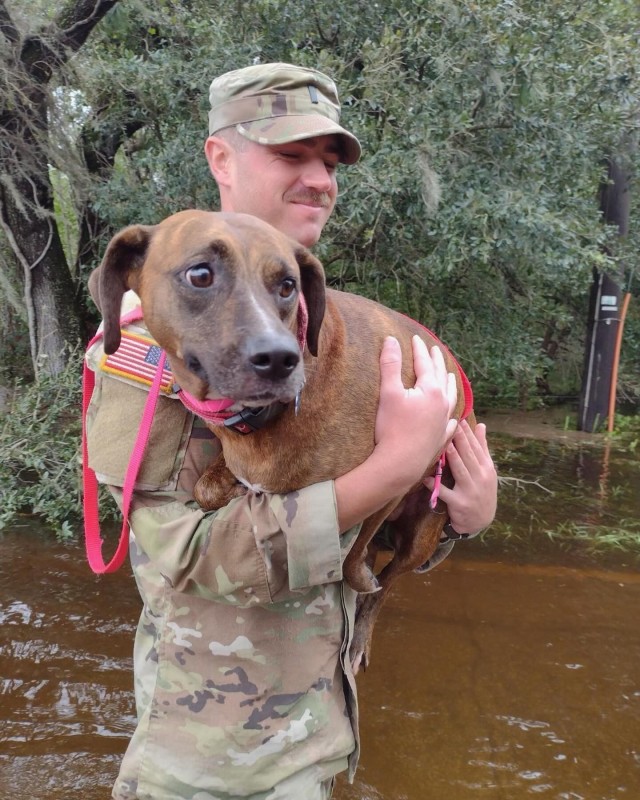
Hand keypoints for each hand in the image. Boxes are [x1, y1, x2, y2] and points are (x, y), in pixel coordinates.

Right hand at [374, 336, 457, 491]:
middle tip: (435, 350)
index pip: (425, 364)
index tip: (415, 338)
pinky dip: (453, 414)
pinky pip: (452, 423)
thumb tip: (391, 340)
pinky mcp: (441, 438)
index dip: (419, 350)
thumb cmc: (392, 428)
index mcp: (431, 390)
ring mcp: (444, 422)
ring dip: (450, 384)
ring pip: (452, 397)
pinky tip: (454, 417)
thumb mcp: (388, 393)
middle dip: (437, 361)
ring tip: (450, 375)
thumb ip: (390, 365)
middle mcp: (442, 404)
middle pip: (441, 377)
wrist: (400, 463)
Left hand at [424, 420, 496, 533]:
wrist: (481, 521)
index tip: (460, 420)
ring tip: (444, 444)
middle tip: (451, 425)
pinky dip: (436, 486)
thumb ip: (482, 448)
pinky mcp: (459, 504)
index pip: (476, 448)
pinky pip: (446, 493)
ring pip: (460, 472)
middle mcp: (480, 478)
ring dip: (452, 458)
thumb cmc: (481, 490)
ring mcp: (470, 491)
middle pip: (468, 456)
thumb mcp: (486, 470)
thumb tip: (481, 425)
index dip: (468, 434)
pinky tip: (427, 478)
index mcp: (486, 468)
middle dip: (460, 440)